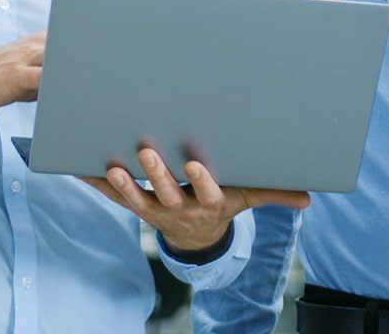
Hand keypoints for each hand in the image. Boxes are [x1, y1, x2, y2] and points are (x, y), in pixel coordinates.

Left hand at [82, 148, 309, 253]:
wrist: (195, 236)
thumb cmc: (221, 203)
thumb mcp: (248, 198)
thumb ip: (274, 193)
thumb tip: (308, 200)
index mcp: (208, 203)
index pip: (207, 193)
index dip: (203, 181)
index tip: (198, 165)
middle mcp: (179, 208)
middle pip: (167, 193)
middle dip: (157, 174)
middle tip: (148, 151)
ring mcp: (154, 209)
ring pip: (137, 198)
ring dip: (125, 184)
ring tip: (115, 167)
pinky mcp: (134, 205)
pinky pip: (113, 196)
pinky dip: (96, 182)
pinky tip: (80, 166)